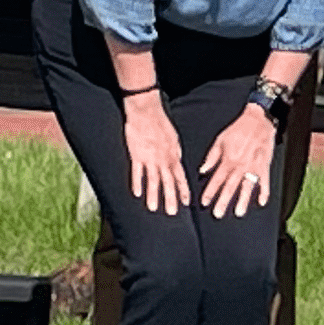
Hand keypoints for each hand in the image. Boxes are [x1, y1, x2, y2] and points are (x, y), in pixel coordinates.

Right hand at [121, 92, 188, 213]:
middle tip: (173, 212)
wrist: (146, 112)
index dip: (183, 190)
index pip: (180, 176)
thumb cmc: (161, 123)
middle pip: (168, 182)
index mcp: (174, 155)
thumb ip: (174, 153)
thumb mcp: (174, 139)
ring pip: (153, 180)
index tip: (187, 203)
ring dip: (154, 195)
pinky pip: (137, 172)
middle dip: (171, 198)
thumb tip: (176, 163)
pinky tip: (137, 194)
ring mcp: (150, 159)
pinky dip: (137, 183)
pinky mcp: (136, 155)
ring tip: (154, 208)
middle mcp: (163, 159)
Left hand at [198, 106, 277, 217]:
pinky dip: (264, 192)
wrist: (258, 120)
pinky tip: (262, 202)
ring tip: (239, 212)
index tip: (205, 202)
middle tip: (217, 214)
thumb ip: (211, 157)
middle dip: (223, 201)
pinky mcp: (264, 165)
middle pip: (230, 186)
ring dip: (243, 200)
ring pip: (246, 186)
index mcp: (228, 159)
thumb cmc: (238, 129)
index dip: (210, 191)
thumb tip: (202, 171)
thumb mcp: (220, 140)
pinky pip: (264, 181)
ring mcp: (253, 166)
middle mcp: (240, 165)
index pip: (216, 179)